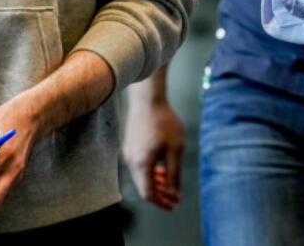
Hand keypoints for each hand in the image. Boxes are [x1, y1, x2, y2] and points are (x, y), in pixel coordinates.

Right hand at [123, 92, 183, 208]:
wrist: (148, 100)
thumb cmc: (164, 122)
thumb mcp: (175, 149)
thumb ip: (174, 174)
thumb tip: (174, 194)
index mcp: (142, 164)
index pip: (148, 194)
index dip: (161, 202)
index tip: (173, 205)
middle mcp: (131, 162)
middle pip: (143, 187)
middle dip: (160, 194)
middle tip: (174, 197)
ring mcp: (128, 154)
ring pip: (141, 177)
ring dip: (155, 182)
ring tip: (170, 182)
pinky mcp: (129, 147)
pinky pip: (139, 166)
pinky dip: (150, 172)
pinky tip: (161, 168)